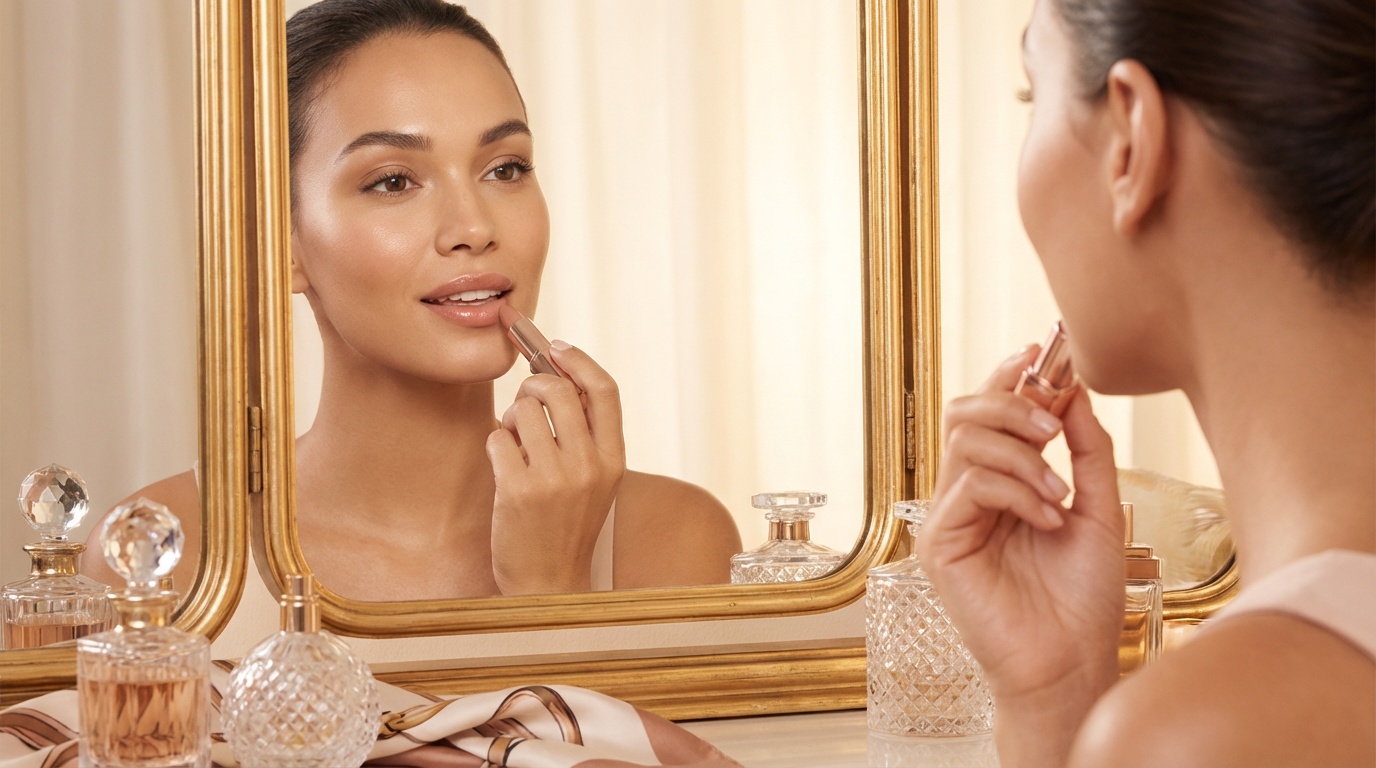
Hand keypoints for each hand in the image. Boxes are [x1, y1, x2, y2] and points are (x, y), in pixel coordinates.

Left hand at [486, 341, 625, 594]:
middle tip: (526, 401)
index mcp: (614, 460)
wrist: (549, 585)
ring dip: (511, 420)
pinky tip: (504, 468)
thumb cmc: (566, 526)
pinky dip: (496, 446)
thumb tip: (557, 373)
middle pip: (558, 389)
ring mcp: (554, 479)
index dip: (578, 360)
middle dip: (532, 385)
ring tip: (516, 445)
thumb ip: (585, 434)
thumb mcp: (594, 481)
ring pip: (522, 411)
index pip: (604, 390)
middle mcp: (589, 466)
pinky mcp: (518, 491)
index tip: (555, 347)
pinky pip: (497, 439)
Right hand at [918, 346, 1124, 761]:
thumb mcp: (1101, 509)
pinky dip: (1018, 492)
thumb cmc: (1083, 598)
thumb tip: (1075, 390)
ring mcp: (949, 518)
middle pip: (962, 412)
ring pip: (966, 442)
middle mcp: (966, 494)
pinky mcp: (941, 544)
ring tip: (1060, 492)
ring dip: (1022, 455)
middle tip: (1053, 424)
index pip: (987, 412)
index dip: (1009, 376)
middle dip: (1011, 402)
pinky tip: (1048, 519)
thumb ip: (1088, 450)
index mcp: (997, 483)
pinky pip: (971, 487)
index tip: (1043, 352)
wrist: (1071, 661)